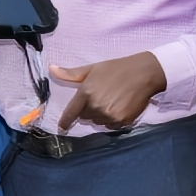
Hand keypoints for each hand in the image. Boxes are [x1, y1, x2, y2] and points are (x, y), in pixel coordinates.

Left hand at [50, 52, 166, 131]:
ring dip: (100, 115)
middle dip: (88, 109)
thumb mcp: (93, 68)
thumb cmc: (117, 68)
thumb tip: (51, 69)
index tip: (61, 127)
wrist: (144, 73)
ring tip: (110, 101)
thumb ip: (71, 74)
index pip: (71, 113)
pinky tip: (119, 107)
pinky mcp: (122, 122)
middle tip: (99, 97)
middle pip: (85, 117)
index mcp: (86, 93)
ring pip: (98, 122)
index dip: (65, 121)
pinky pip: (111, 126)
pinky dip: (112, 119)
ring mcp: (109, 116)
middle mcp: (96, 107)